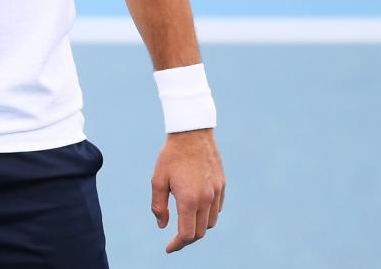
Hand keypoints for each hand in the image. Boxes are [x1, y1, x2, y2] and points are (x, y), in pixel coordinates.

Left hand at [150, 128, 224, 252]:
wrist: (192, 132)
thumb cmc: (171, 156)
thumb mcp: (158, 180)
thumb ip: (159, 206)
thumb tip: (162, 226)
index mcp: (189, 199)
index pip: (187, 234)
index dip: (177, 245)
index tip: (168, 248)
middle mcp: (206, 198)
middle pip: (200, 232)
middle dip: (187, 239)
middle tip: (175, 239)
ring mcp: (216, 192)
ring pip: (211, 222)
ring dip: (198, 227)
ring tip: (186, 224)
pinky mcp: (222, 185)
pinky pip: (217, 209)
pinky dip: (208, 215)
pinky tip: (197, 210)